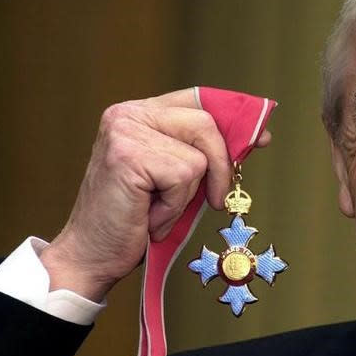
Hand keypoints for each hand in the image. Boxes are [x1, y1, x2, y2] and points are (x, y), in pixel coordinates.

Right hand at [40, 89, 270, 301]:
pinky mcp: (127, 155)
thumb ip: (205, 153)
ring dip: (186, 195)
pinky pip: (182, 177)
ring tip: (158, 209)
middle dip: (221, 165)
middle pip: (205, 122)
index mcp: (140, 114)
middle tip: (214, 200)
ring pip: (197, 156)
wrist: (94, 256)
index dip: (233, 118)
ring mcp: (125, 132)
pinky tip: (149, 216)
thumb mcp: (178, 178)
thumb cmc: (137, 220)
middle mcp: (128, 114)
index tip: (261, 139)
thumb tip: (256, 137)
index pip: (198, 100)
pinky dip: (173, 207)